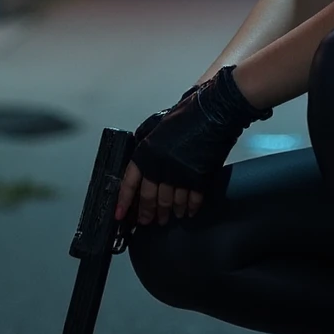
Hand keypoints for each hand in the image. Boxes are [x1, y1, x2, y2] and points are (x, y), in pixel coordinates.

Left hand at [116, 81, 213, 226]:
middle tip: (147, 221)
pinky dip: (190, 208)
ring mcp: (180, 174)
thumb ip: (147, 145)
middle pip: (150, 197)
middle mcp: (160, 166)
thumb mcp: (158, 126)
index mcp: (147, 153)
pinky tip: (188, 212)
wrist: (213, 112)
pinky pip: (192, 199)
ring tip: (169, 217)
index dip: (124, 201)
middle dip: (148, 213)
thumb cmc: (187, 115)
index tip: (120, 214)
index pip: (130, 183)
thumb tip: (142, 162)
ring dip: (169, 212)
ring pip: (170, 202)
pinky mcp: (199, 178)